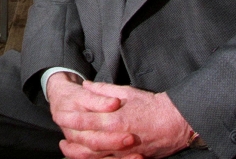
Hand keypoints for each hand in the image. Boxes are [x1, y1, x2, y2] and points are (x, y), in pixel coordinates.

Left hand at [54, 81, 194, 158]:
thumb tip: (86, 85)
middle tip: (60, 140)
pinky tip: (87, 157)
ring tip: (67, 149)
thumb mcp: (127, 92)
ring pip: (96, 156)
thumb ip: (104, 90)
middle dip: (71, 139)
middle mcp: (117, 137)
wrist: (176, 122)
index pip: (86, 121)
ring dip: (79, 154)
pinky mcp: (131, 158)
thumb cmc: (151, 105)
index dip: (71, 119)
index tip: (59, 116)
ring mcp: (124, 151)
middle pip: (87, 142)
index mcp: (115, 118)